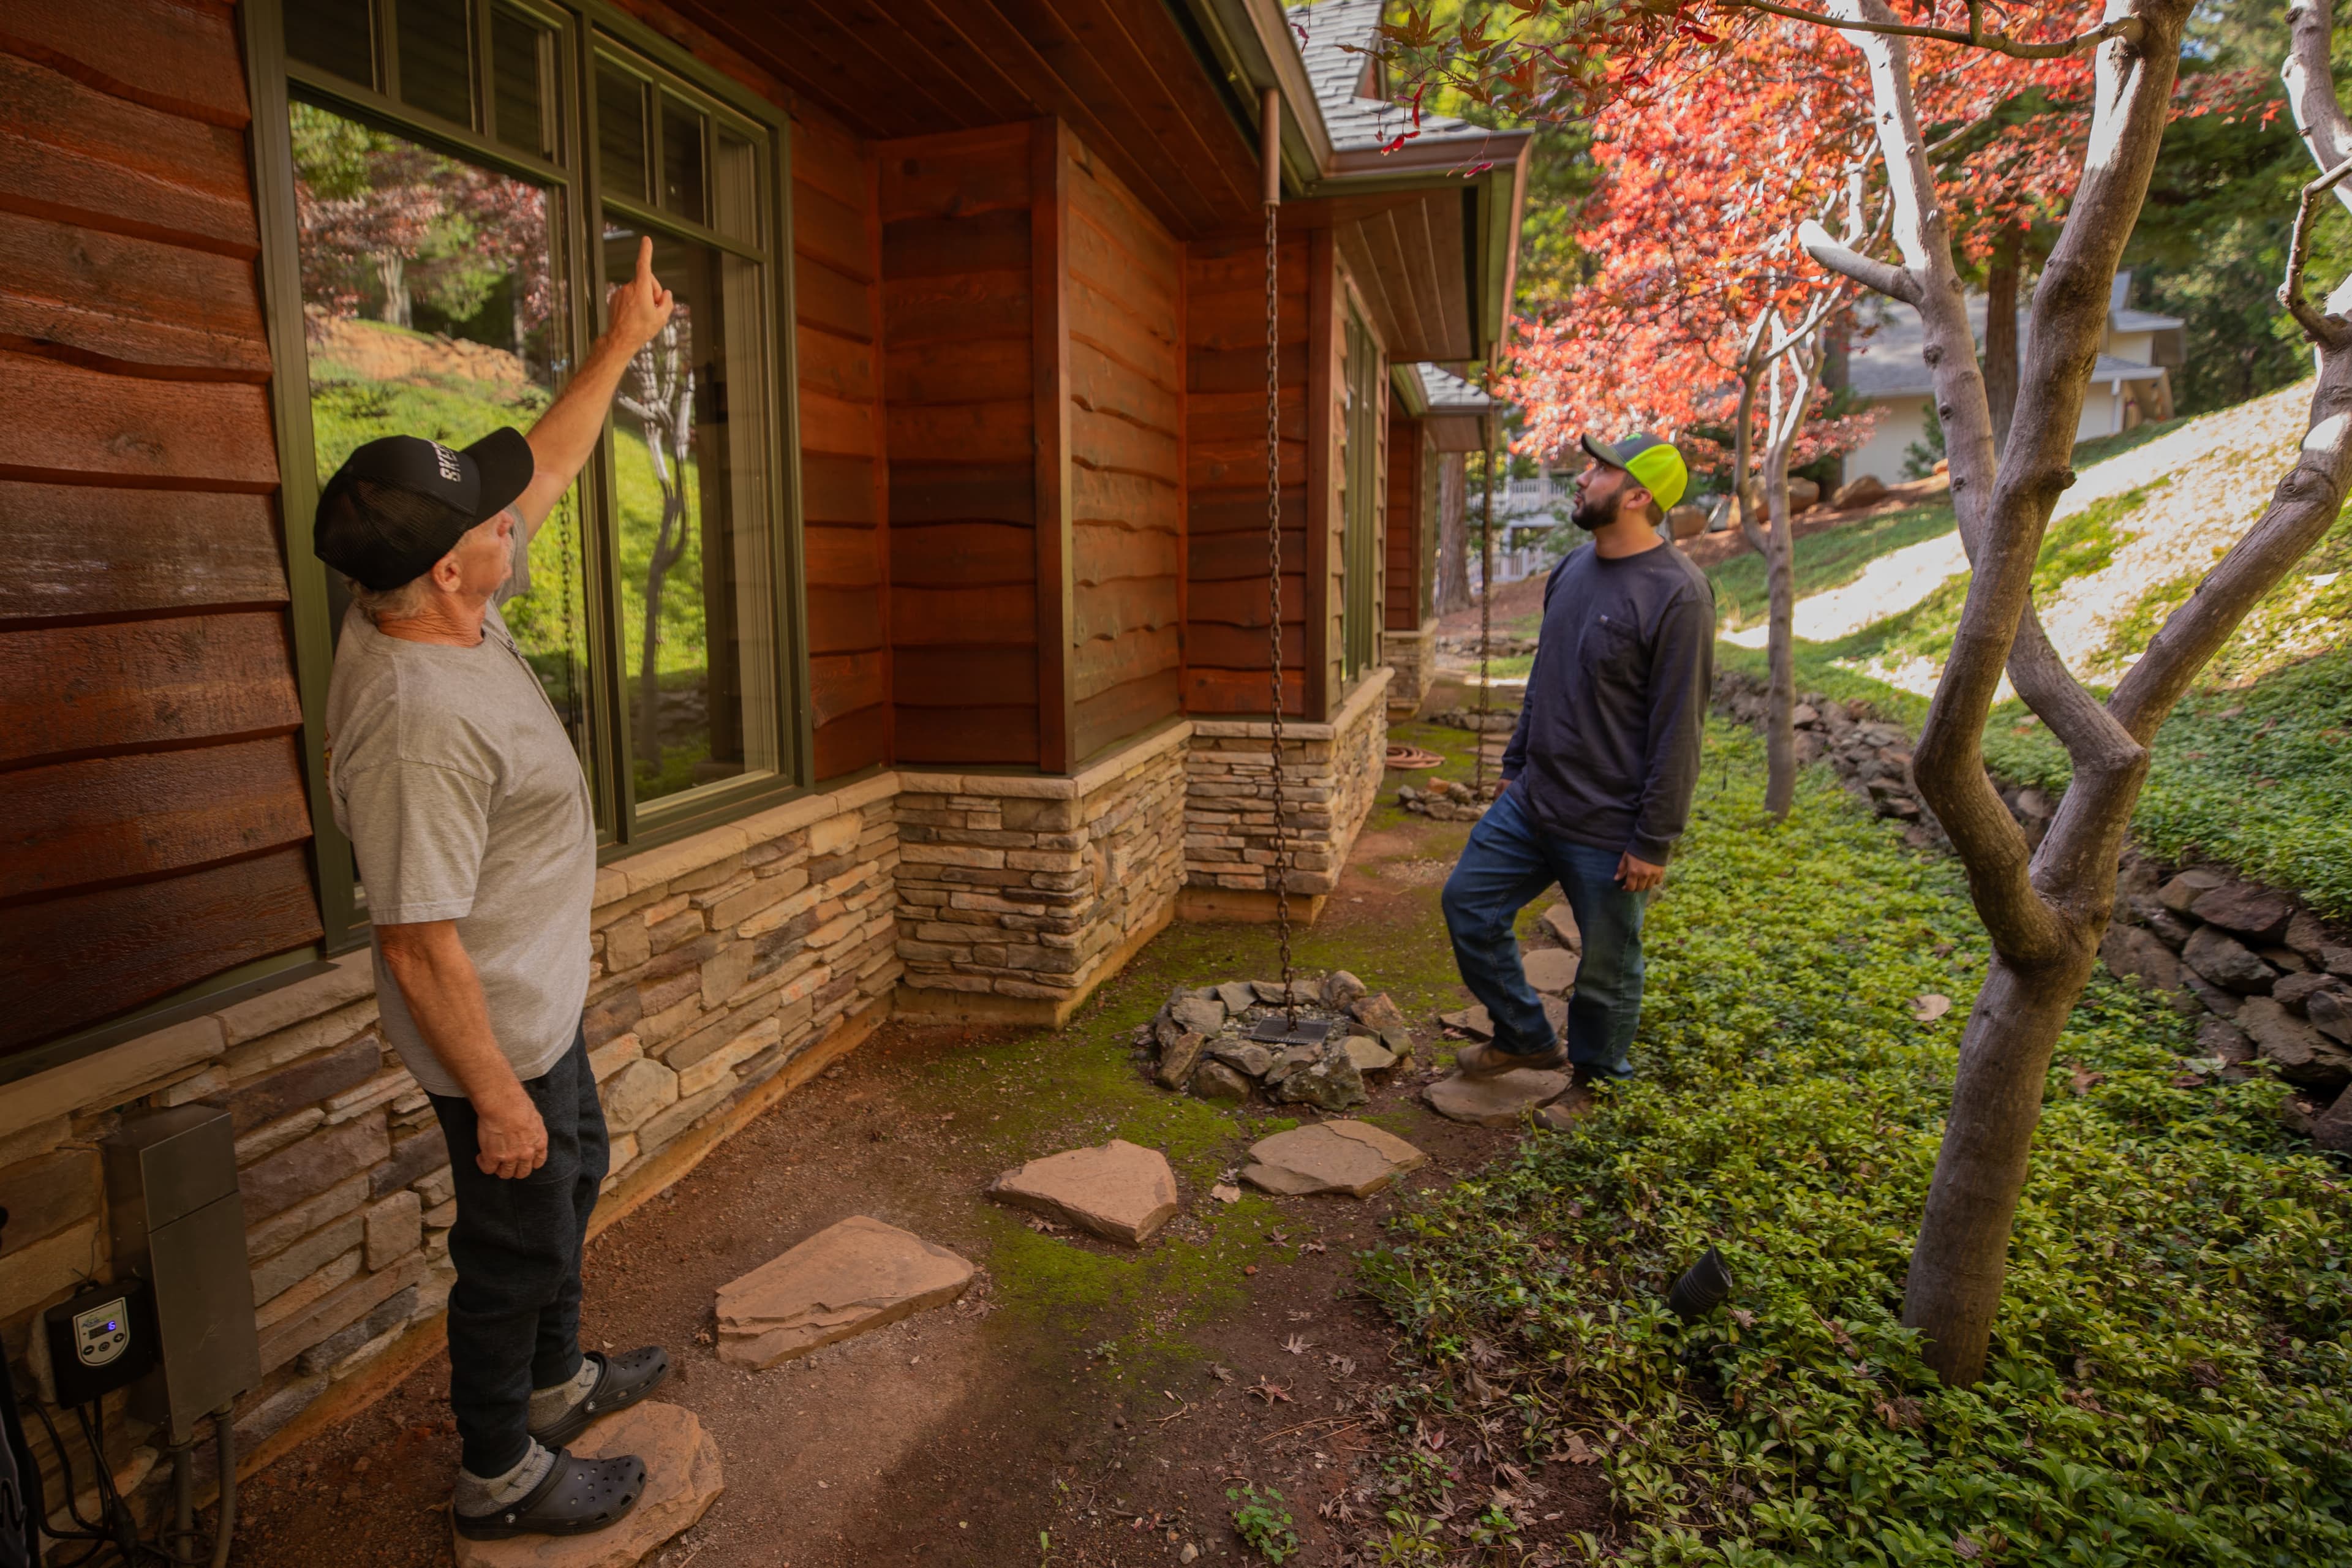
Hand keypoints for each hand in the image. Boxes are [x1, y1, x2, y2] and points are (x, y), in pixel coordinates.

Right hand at [475, 1089, 548, 1179]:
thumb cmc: (518, 1105)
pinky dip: (484, 1165)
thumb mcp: (535, 1118)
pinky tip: (481, 1157)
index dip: (529, 1163)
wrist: (503, 1104)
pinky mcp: (493, 1157)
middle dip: (514, 1170)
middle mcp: (527, 1153)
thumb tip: (528, 1133)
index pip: (537, 1162)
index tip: (522, 1161)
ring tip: (493, 1161)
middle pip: (522, 1172)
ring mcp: (510, 1157)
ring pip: (505, 1174)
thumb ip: (533, 1131)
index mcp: (539, 1143)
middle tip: (506, 1164)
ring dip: (499, 1169)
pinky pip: (488, 1169)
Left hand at [605, 235, 674, 353]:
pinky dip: (633, 302)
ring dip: (643, 298)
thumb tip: (666, 294)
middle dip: (653, 291)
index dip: (646, 251)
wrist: (619, 340)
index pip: (644, 265)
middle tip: (654, 309)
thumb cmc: (640, 329)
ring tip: (643, 315)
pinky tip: (634, 316)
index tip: (646, 240)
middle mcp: (629, 287)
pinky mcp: (615, 298)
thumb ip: (667, 302)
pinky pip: (628, 295)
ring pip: (637, 289)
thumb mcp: (661, 318)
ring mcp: (620, 292)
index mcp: (641, 289)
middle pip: (647, 281)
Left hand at [1616, 852, 1664, 892]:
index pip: (1630, 887)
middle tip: (1633, 883)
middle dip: (1635, 887)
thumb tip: (1616, 879)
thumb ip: (1621, 869)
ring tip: (1641, 880)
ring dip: (1644, 885)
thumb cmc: (1636, 848)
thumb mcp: (1626, 857)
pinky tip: (1650, 877)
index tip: (1624, 886)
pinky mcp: (1661, 871)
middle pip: (1639, 889)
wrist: (1651, 840)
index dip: (1626, 888)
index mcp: (1634, 871)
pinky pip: (1658, 882)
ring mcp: (1653, 874)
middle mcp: (1644, 875)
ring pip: (1649, 887)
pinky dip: (1654, 881)